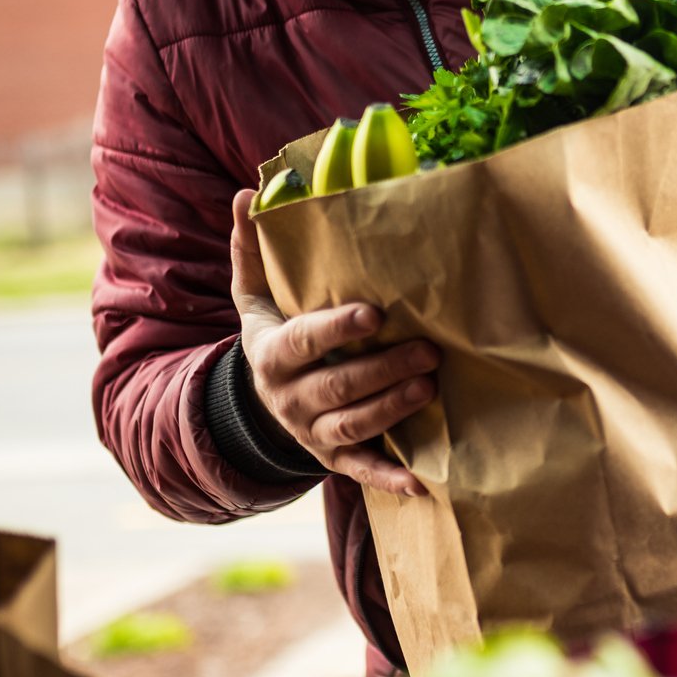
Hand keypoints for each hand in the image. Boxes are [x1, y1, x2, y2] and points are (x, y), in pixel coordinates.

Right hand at [229, 189, 435, 495]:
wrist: (262, 399)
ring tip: (430, 387)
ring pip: (353, 426)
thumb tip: (246, 193)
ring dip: (392, 409)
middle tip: (428, 350)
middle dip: (383, 369)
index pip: (304, 341)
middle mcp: (289, 397)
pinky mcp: (332, 459)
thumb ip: (252, 248)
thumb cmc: (274, 332)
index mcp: (272, 353)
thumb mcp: (254, 294)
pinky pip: (360, 471)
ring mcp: (310, 432)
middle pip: (337, 386)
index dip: (336, 329)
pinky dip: (389, 479)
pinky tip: (422, 482)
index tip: (374, 314)